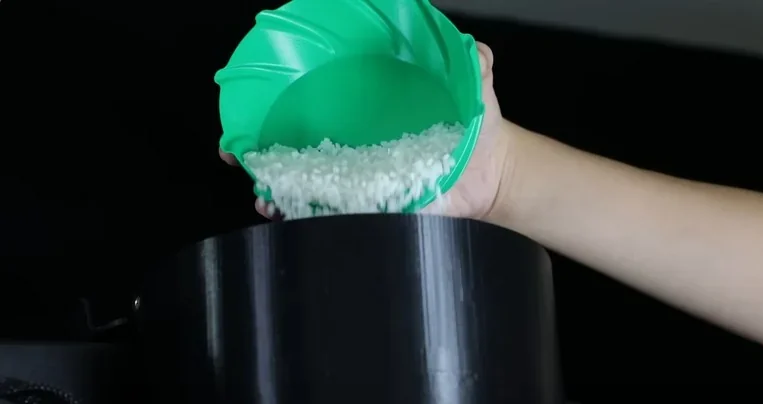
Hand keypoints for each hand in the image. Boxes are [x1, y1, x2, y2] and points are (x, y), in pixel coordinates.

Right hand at [220, 42, 508, 220]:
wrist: (495, 173)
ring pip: (305, 182)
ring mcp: (361, 177)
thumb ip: (471, 63)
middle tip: (240, 152)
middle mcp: (356, 143)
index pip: (313, 103)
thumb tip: (472, 48)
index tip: (251, 107)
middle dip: (259, 149)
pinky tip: (292, 214)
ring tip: (265, 194)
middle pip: (295, 144)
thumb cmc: (480, 126)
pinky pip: (333, 213)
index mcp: (367, 111)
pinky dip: (307, 215)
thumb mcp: (474, 86)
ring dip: (276, 187)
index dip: (277, 105)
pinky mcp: (374, 207)